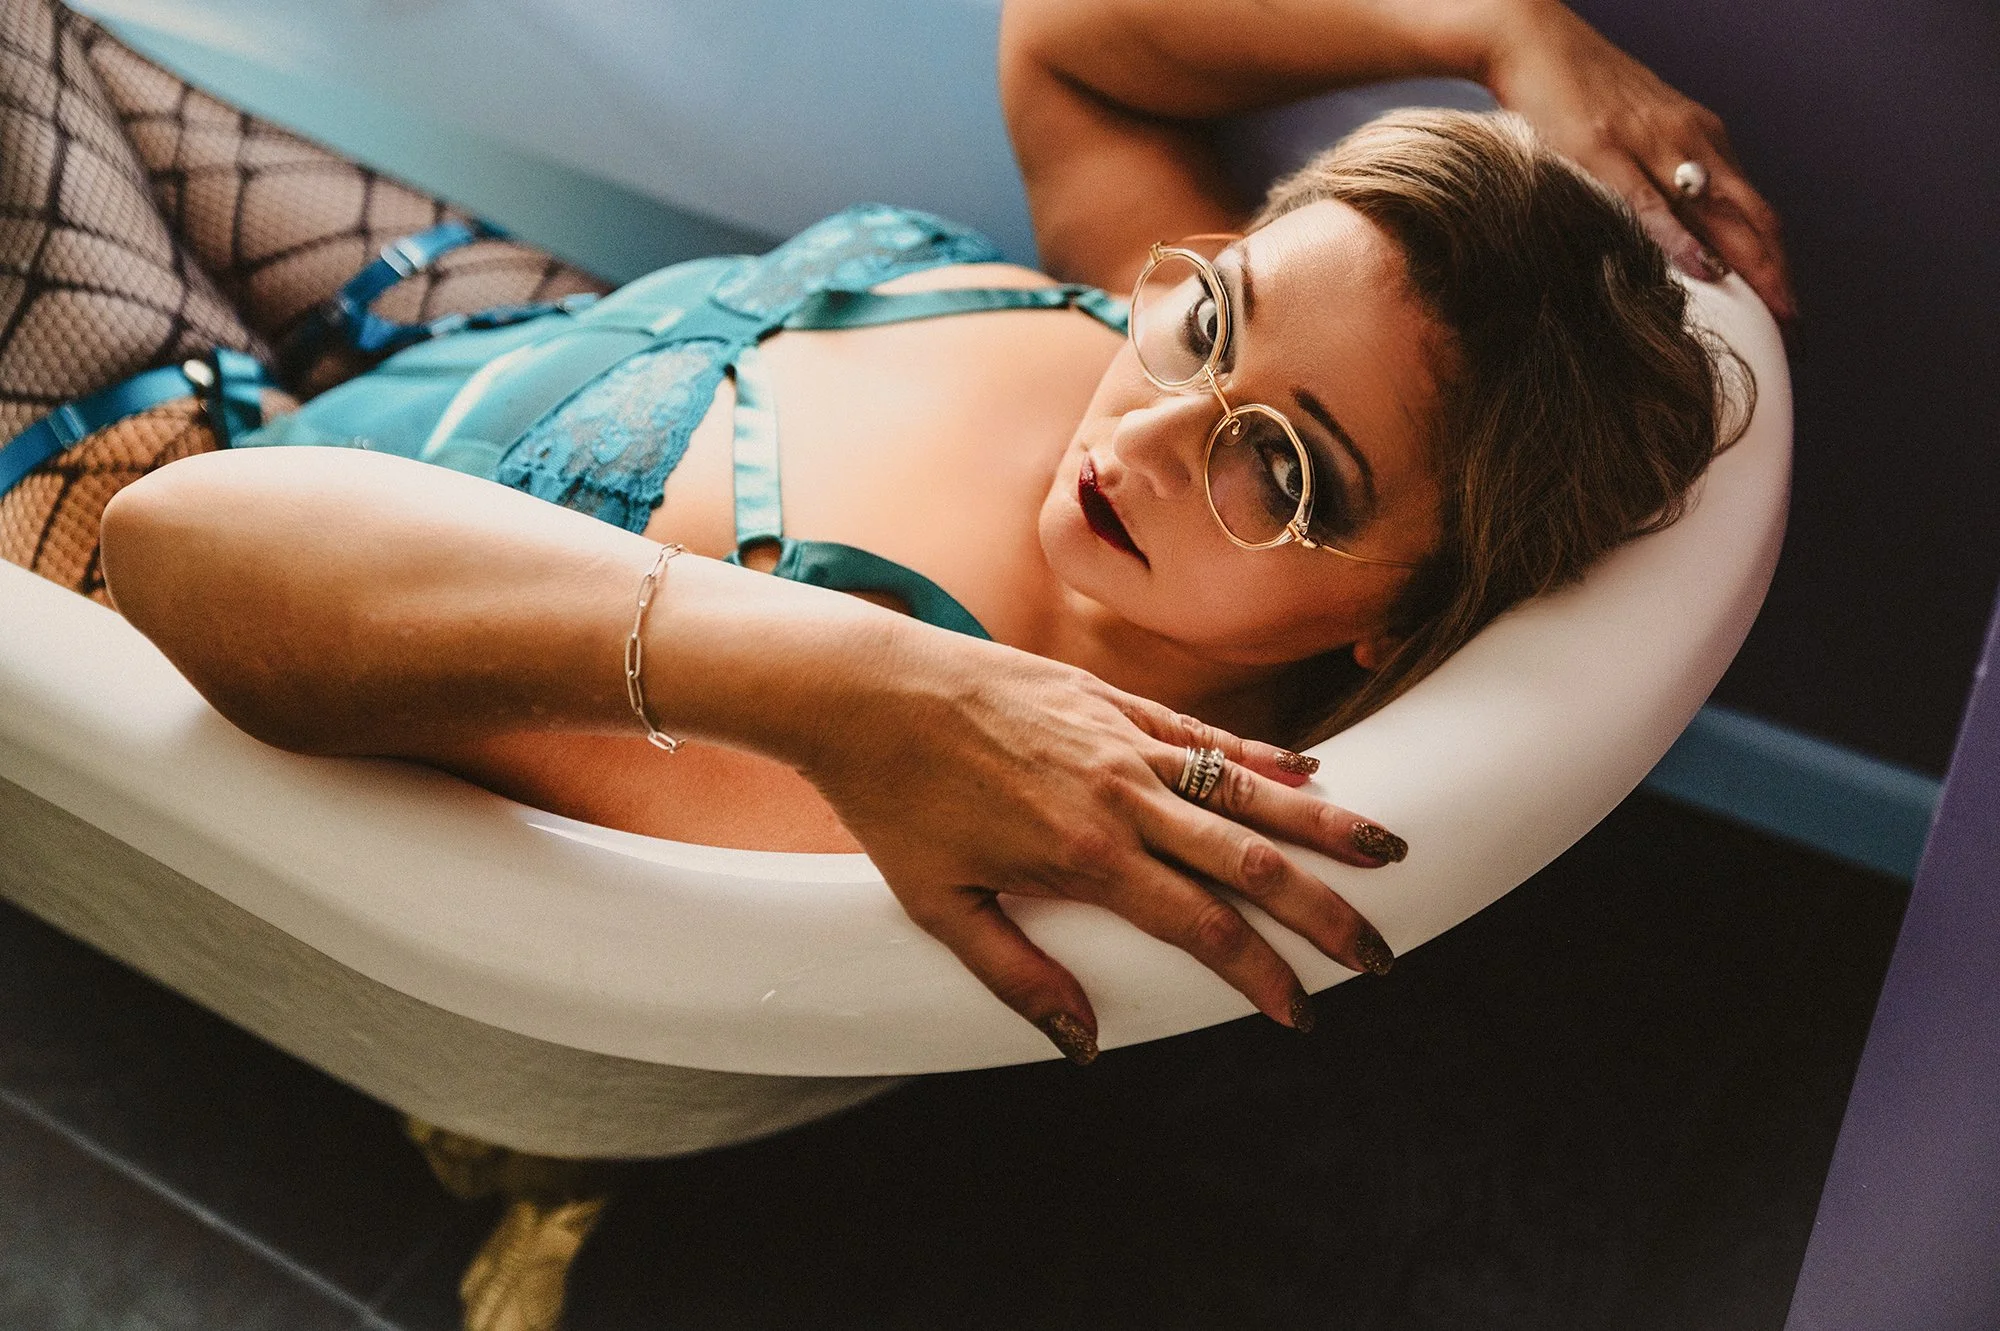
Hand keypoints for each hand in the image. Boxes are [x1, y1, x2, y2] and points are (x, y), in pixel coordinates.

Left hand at [795, 627, 1403, 1063]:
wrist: (866, 689)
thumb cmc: (894, 803)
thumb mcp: (940, 907)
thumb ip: (1017, 975)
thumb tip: (1084, 1044)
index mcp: (1084, 856)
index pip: (1202, 926)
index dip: (1262, 974)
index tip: (1302, 1012)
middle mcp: (1120, 795)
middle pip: (1249, 859)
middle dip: (1324, 912)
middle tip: (1381, 952)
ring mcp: (1121, 739)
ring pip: (1245, 787)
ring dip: (1322, 825)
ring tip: (1387, 851)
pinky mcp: (1110, 699)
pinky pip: (1202, 733)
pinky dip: (1260, 755)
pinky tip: (1306, 772)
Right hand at [1483, 0, 1796, 323]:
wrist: (1533, 42)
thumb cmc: (1576, 92)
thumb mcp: (1634, 135)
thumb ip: (1657, 179)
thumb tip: (1669, 232)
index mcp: (1700, 140)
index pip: (1755, 212)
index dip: (1779, 263)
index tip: (1789, 310)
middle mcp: (1691, 141)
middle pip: (1754, 219)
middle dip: (1781, 278)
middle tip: (1798, 329)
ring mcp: (1652, 145)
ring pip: (1720, 214)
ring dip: (1753, 268)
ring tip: (1772, 313)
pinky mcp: (1607, 152)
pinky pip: (1653, 203)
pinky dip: (1683, 239)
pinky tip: (1705, 268)